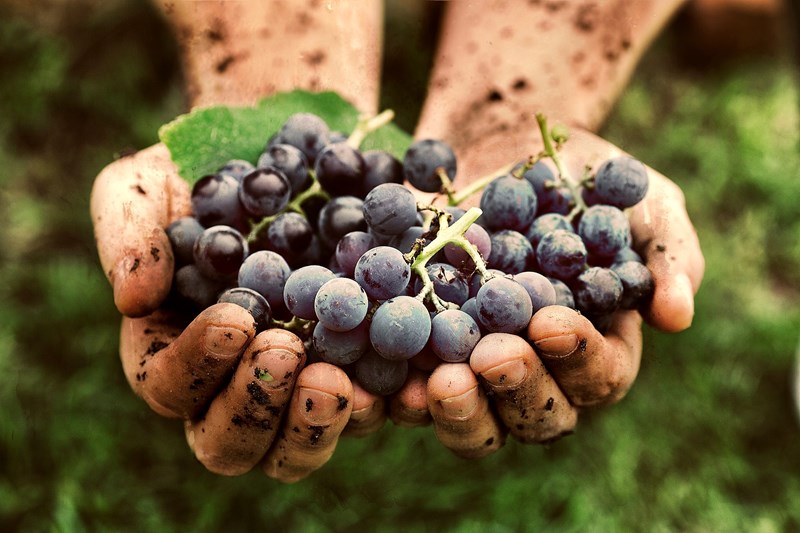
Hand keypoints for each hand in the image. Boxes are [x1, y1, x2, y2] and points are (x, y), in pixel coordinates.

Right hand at [91, 144, 395, 481]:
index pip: (170, 386)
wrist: (285, 155)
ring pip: (298, 448)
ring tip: (340, 380)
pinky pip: (372, 410)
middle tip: (287, 353)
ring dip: (316, 426)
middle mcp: (234, 383)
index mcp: (175, 353)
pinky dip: (388, 406)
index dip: (197, 365)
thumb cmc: (203, 173)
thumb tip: (133, 299)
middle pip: (231, 443)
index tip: (236, 319)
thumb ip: (127, 234)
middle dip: (255, 407)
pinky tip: (408, 381)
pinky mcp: (359, 370)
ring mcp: (299, 384)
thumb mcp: (147, 185)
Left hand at [422, 128, 703, 455]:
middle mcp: (539, 370)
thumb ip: (668, 255)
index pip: (599, 376)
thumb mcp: (642, 202)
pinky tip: (385, 377)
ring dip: (458, 410)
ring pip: (474, 417)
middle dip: (516, 389)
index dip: (579, 358)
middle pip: (536, 415)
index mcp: (598, 347)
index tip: (551, 322)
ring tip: (439, 382)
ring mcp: (478, 364)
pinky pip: (410, 385)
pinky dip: (397, 391)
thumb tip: (677, 317)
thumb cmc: (585, 178)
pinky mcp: (424, 347)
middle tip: (493, 356)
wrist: (506, 145)